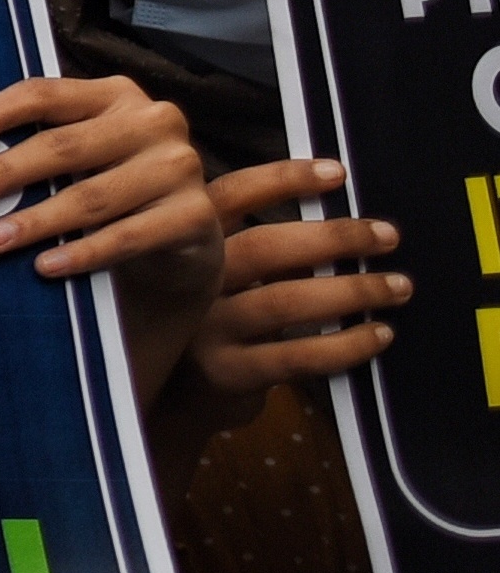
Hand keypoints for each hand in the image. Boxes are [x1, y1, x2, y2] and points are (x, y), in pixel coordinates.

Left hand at [0, 76, 224, 409]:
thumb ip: (33, 146)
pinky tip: (44, 266)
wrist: (183, 240)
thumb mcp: (77, 160)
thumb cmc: (109, 188)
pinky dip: (81, 253)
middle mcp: (153, 121)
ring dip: (33, 221)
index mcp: (114, 95)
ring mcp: (179, 167)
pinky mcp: (196, 215)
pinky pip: (127, 236)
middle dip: (3, 173)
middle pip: (62, 146)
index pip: (44, 94)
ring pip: (91, 196)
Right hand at [188, 156, 406, 406]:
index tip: (336, 173)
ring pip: (284, 301)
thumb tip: (344, 224)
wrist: (174, 398)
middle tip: (388, 236)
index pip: (230, 197)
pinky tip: (378, 335)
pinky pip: (297, 356)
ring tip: (398, 286)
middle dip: (333, 237)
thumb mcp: (218, 275)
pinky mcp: (227, 373)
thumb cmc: (214, 321)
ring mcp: (204, 329)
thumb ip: (258, 247)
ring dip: (352, 291)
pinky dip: (346, 344)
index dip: (281, 180)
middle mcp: (189, 282)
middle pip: (263, 248)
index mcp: (189, 244)